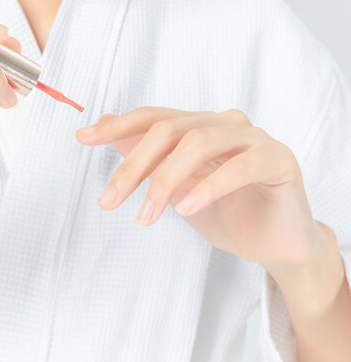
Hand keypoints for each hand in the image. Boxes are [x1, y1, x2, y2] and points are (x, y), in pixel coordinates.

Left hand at [76, 107, 325, 268]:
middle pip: (169, 129)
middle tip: (108, 200)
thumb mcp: (176, 187)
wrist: (274, 244)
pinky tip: (185, 209)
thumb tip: (105, 125)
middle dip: (133, 166)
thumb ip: (146, 156)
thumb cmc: (225, 212)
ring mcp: (254, 138)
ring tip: (145, 217)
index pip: (153, 117)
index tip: (83, 138)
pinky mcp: (279, 160)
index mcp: (199, 126)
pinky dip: (208, 187)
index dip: (117, 126)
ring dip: (164, 181)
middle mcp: (225, 124)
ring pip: (198, 142)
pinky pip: (240, 166)